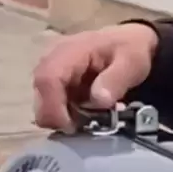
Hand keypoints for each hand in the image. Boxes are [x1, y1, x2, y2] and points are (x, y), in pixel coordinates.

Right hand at [33, 23, 158, 131]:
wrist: (129, 43)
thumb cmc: (129, 50)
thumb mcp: (132, 62)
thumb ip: (116, 79)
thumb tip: (98, 100)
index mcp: (70, 50)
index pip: (48, 78)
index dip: (53, 107)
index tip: (71, 127)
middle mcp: (53, 59)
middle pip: (40, 95)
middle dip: (58, 118)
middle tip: (85, 128)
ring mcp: (51, 72)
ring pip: (43, 104)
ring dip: (64, 118)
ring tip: (90, 119)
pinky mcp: (55, 84)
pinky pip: (52, 106)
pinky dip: (67, 116)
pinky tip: (86, 114)